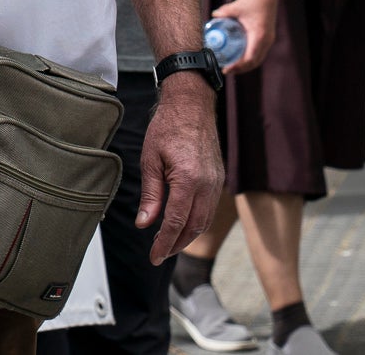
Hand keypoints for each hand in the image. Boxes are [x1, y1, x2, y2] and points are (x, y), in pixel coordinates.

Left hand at [136, 78, 224, 262]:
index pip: (176, 222)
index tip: (153, 257)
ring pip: (204, 221)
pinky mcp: (220, 180)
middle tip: (159, 254)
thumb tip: (144, 224)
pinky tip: (183, 225)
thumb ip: (150, 195)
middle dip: (176, 244)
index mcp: (188, 180)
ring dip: (187, 236)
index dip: (164, 243)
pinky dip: (196, 222)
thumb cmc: (166, 128)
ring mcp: (217, 183)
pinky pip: (209, 209)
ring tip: (168, 244)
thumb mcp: (150, 160)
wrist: (192, 106)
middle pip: (193, 227)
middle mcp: (207, 185)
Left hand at [211, 0, 275, 73]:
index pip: (250, 58)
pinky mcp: (268, 37)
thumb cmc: (252, 0)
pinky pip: (259, 53)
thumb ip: (224, 12)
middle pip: (254, 62)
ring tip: (231, 67)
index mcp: (259, 36)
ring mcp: (268, 40)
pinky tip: (239, 58)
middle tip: (226, 70)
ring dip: (246, 65)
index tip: (226, 69)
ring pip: (258, 59)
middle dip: (241, 69)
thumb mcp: (236, 6)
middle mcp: (266, 41)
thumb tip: (212, 16)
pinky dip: (250, 58)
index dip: (238, 66)